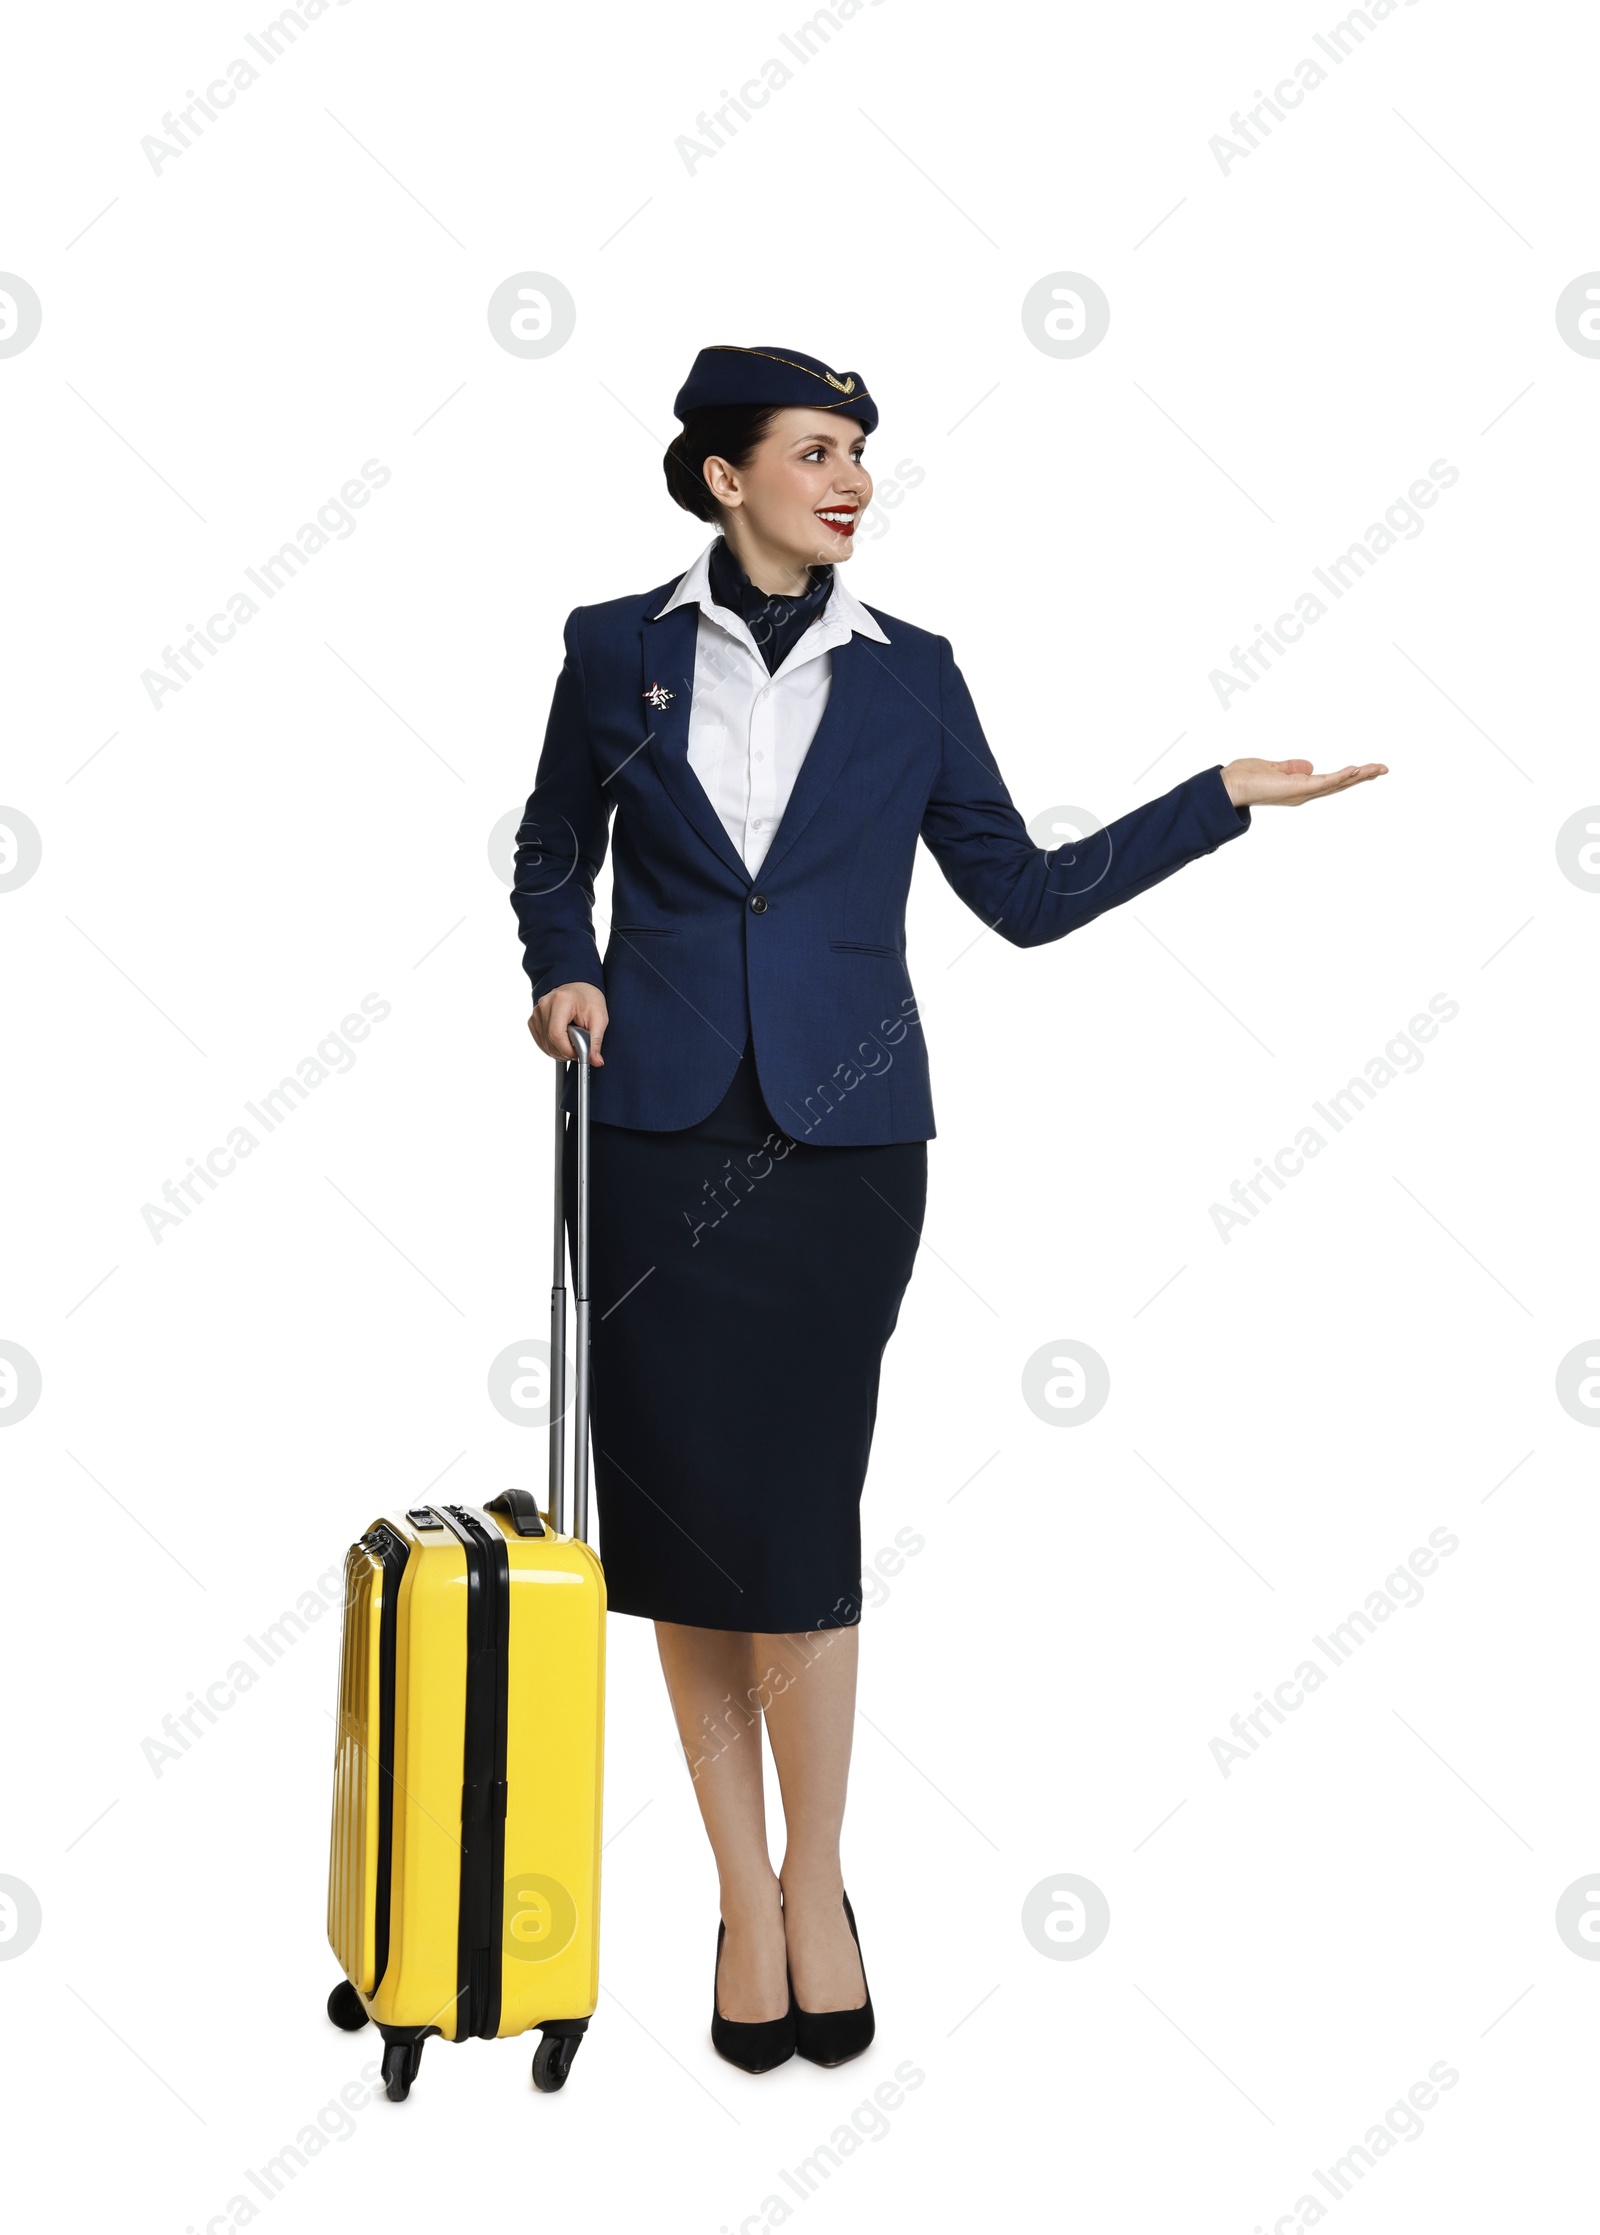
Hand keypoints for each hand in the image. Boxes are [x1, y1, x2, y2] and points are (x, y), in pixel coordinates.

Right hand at [529, 981, 608, 1063]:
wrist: (579, 987)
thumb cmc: (589, 998)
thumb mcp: (599, 1018)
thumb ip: (596, 1041)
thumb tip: (596, 1061)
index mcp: (560, 1001)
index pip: (556, 1034)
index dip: (567, 1050)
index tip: (579, 1054)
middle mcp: (544, 1006)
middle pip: (549, 1041)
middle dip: (565, 1052)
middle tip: (579, 1048)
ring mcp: (536, 1013)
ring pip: (544, 1044)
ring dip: (559, 1050)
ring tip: (572, 1040)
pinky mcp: (533, 1020)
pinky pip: (540, 1042)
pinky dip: (552, 1047)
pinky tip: (563, 1040)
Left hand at [1221, 757, 1387, 808]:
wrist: (1230, 786)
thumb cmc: (1246, 777)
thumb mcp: (1274, 768)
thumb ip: (1292, 767)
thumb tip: (1310, 765)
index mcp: (1301, 787)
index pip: (1331, 781)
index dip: (1350, 775)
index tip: (1369, 769)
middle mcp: (1305, 793)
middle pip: (1340, 784)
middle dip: (1363, 776)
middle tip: (1384, 769)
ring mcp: (1303, 792)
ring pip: (1337, 784)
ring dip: (1359, 776)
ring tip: (1378, 769)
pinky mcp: (1298, 789)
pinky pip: (1325, 782)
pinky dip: (1341, 776)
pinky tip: (1356, 770)